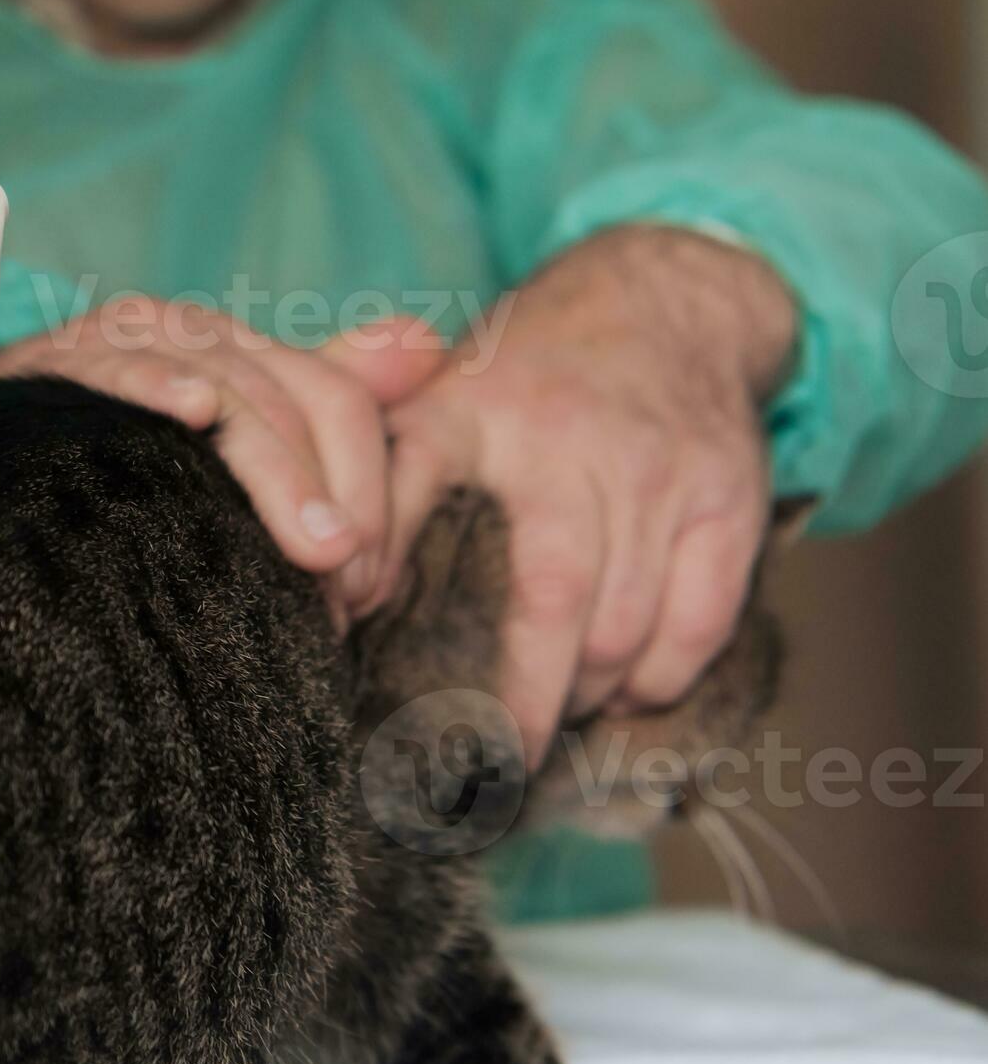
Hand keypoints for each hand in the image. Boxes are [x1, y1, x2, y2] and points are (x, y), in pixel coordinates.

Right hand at [0, 297, 447, 622]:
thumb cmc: (108, 470)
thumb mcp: (227, 444)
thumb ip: (322, 397)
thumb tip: (425, 341)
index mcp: (234, 351)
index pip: (335, 398)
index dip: (370, 487)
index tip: (368, 590)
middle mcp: (184, 334)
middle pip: (293, 399)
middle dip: (337, 497)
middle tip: (346, 595)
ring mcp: (117, 343)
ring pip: (227, 389)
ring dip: (277, 472)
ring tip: (312, 552)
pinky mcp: (49, 364)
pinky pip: (113, 364)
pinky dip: (156, 381)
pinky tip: (191, 412)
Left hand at [375, 225, 800, 761]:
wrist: (662, 299)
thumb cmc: (525, 377)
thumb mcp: (435, 394)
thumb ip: (378, 477)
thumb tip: (337, 592)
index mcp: (472, 413)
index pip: (412, 497)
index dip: (378, 571)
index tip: (362, 651)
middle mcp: (568, 444)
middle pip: (549, 604)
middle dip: (515, 703)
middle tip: (477, 763)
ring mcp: (657, 472)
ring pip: (624, 628)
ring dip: (584, 696)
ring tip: (545, 726)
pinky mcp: (727, 498)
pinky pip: (699, 622)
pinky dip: (660, 677)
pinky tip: (625, 695)